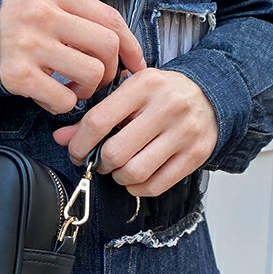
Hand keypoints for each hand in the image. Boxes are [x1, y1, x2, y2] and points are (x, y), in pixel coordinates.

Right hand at [0, 0, 145, 113]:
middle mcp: (41, 13)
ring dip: (88, 90)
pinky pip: (63, 99)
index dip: (130, 46)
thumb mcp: (45, 1)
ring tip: (73, 89)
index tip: (135, 65)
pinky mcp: (18, 74)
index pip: (110, 18)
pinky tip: (51, 96)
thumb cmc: (16, 25)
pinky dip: (63, 105)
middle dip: (109, 71)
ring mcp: (28, 44)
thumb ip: (80, 15)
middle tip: (96, 80)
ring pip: (90, 74)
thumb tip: (125, 47)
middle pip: (106, 46)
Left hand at [51, 68, 218, 196]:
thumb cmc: (161, 94)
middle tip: (99, 161)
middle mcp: (167, 107)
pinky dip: (137, 188)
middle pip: (115, 152)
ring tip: (119, 168)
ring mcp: (184, 133)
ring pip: (134, 172)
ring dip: (118, 177)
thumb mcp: (129, 93)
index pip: (99, 121)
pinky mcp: (195, 155)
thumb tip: (61, 138)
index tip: (75, 151)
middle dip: (99, 163)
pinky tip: (135, 177)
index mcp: (145, 85)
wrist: (211, 95)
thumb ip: (95, 115)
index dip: (79, 143)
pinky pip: (155, 186)